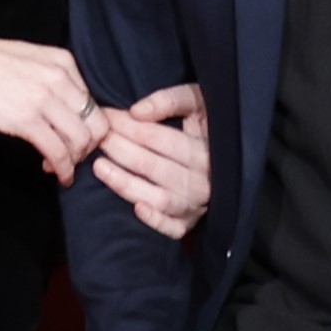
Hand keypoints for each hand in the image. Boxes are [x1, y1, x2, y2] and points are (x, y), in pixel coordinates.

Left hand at [88, 82, 210, 236]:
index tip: (106, 117)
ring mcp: (196, 205)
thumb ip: (170, 101)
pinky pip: (172, 228)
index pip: (160, 138)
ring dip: (126, 183)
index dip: (129, 127)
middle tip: (98, 138)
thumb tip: (136, 111)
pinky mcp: (189, 224)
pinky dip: (155, 220)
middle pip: (153, 166)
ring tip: (99, 166)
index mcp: (205, 149)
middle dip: (120, 150)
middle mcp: (202, 180)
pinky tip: (136, 208)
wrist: (232, 160)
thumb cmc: (207, 125)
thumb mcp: (197, 103)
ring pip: (158, 198)